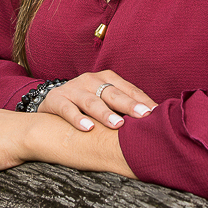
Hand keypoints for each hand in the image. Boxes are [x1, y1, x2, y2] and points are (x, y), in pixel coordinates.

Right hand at [38, 70, 155, 131]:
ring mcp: (72, 89)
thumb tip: (156, 123)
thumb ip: (125, 109)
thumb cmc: (86, 107)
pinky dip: (77, 118)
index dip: (142, 100)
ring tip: (117, 124)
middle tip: (143, 115)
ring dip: (105, 113)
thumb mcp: (106, 103)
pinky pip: (67, 109)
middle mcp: (90, 80)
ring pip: (91, 100)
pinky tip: (88, 128)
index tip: (156, 113)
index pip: (128, 89)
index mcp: (106, 79)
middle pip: (112, 93)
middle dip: (129, 104)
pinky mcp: (55, 99)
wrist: (52, 105)